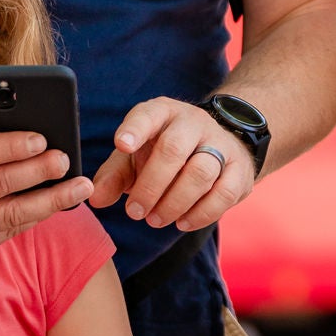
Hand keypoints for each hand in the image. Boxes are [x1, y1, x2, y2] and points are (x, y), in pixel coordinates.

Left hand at [87, 97, 254, 230]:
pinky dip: (200, 213)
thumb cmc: (164, 153)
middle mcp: (193, 123)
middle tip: (135, 212)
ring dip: (174, 203)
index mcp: (163, 113)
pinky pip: (223, 193)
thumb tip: (95, 198)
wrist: (218, 147)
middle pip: (173, 148)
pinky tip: (182, 222)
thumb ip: (114, 176)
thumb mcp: (135, 157)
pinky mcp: (240, 169)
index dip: (135, 128)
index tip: (121, 145)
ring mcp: (220, 144)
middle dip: (151, 186)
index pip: (149, 114)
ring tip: (156, 220)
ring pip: (200, 172)